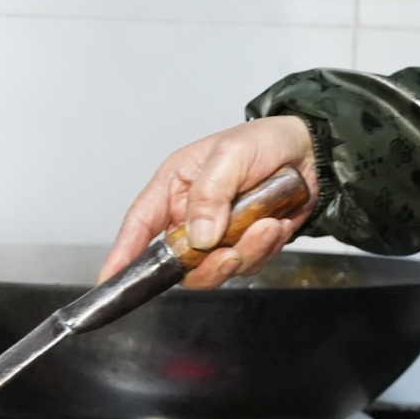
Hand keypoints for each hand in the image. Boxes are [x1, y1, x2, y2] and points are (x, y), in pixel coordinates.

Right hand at [101, 117, 319, 290]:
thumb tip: (197, 237)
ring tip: (268, 223)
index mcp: (175, 187)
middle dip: (207, 264)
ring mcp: (218, 234)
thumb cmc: (264, 141)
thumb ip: (211, 194)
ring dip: (245, 252)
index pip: (140, 223)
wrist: (310, 152)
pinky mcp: (245, 245)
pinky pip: (247, 264)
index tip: (109, 278)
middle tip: (232, 251)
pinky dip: (265, 248)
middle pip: (180, 261)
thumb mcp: (231, 156)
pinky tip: (277, 222)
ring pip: (215, 269)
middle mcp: (191, 215)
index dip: (123, 252)